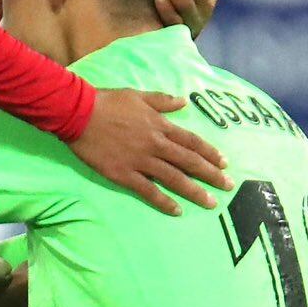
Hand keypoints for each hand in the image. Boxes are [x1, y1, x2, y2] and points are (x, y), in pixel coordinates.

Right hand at [70, 87, 229, 214]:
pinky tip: (177, 210)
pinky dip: (164, 201)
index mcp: (160, 125)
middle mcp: (155, 144)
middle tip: (228, 186)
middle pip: (189, 161)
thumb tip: (183, 102)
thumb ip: (162, 101)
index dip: (209, 152)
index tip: (224, 163)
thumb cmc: (108, 102)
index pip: (191, 141)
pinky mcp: (125, 174)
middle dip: (211, 174)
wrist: (79, 114)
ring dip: (194, 191)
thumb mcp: (138, 95)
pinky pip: (148, 190)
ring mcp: (141, 161)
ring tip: (210, 203)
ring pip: (174, 178)